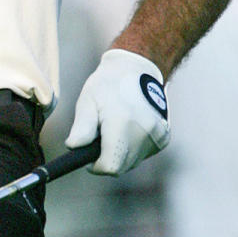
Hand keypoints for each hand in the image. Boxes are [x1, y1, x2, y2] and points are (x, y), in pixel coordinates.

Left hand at [66, 47, 169, 174]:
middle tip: (99, 139)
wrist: (138, 69)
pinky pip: (143, 154)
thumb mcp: (88, 102)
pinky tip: (128, 130)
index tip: (88, 157)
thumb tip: (74, 147)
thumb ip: (81, 128)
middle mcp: (144, 133)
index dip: (96, 166)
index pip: (110, 166)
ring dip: (120, 154)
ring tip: (114, 130)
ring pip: (132, 162)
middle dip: (107, 159)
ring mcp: (157, 137)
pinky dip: (133, 148)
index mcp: (122, 125)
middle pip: (121, 167)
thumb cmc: (108, 85)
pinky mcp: (163, 138)